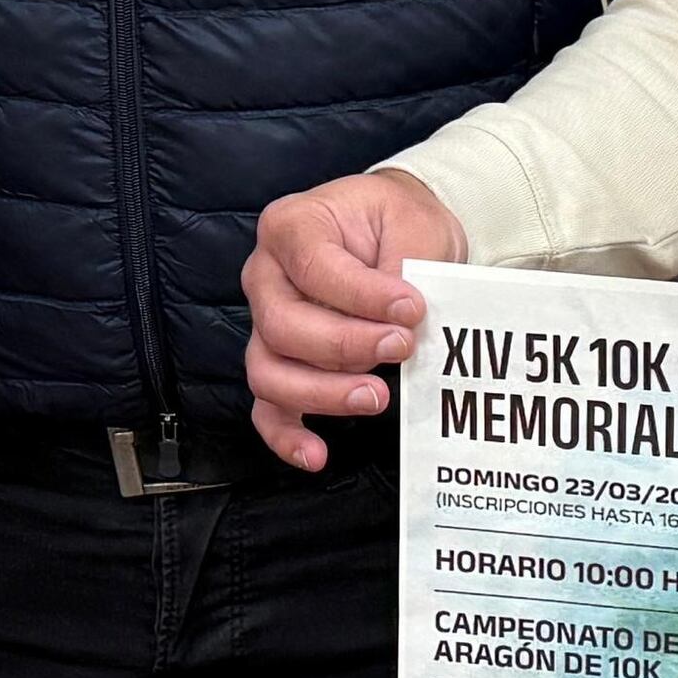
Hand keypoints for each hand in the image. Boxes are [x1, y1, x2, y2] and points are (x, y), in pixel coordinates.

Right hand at [242, 169, 460, 469]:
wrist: (395, 231)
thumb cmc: (397, 223)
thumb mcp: (411, 223)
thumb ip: (405, 263)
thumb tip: (401, 316)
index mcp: (291, 227)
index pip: (314, 269)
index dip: (362, 296)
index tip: (412, 309)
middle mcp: (266, 275)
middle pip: (283, 326)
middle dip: (346, 346)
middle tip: (401, 347)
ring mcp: (266, 323)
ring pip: (270, 371)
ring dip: (323, 392)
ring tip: (376, 396)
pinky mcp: (280, 362)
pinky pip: (267, 407)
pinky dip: (286, 435)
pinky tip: (316, 454)